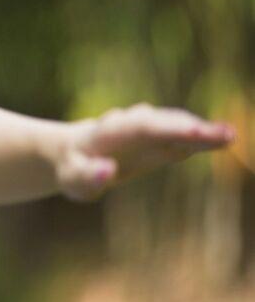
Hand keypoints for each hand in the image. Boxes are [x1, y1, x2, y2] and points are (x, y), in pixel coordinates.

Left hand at [55, 102, 235, 201]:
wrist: (73, 154)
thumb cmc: (72, 168)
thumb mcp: (72, 178)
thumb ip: (88, 176)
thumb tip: (107, 170)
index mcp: (109, 132)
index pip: (140, 126)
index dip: (166, 128)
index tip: (191, 131)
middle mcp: (132, 124)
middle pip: (164, 123)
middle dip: (191, 128)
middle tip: (223, 134)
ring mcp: (148, 131)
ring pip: (176, 127)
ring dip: (202, 131)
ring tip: (229, 136)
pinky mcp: (159, 142)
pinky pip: (183, 139)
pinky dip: (201, 139)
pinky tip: (224, 139)